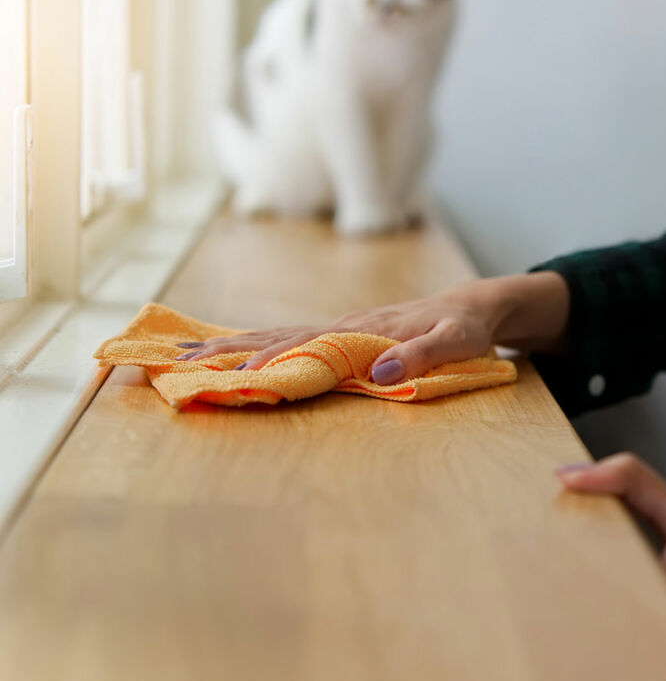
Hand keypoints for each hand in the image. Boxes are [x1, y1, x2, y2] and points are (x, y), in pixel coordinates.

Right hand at [177, 272, 569, 384]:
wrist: (475, 305)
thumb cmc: (467, 327)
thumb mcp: (456, 342)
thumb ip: (422, 354)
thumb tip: (380, 372)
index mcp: (364, 331)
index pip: (306, 347)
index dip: (267, 361)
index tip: (227, 375)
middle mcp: (344, 326)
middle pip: (276, 337)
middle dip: (226, 350)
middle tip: (175, 361)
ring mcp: (340, 328)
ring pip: (277, 334)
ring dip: (231, 344)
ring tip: (183, 353)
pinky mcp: (343, 334)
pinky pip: (292, 338)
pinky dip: (257, 343)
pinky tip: (234, 350)